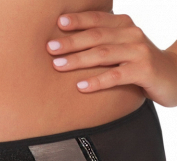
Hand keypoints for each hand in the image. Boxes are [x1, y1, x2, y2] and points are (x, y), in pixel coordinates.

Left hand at [46, 11, 176, 106]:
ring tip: (57, 65)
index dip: (78, 20)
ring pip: (103, 54)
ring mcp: (138, 52)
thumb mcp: (124, 48)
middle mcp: (131, 34)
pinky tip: (80, 86)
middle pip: (96, 36)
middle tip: (49, 47)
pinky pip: (116, 76)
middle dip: (71, 41)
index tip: (58, 22)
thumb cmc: (141, 64)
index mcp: (125, 25)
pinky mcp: (143, 71)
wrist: (174, 76)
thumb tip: (70, 45)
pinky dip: (97, 81)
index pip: (98, 20)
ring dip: (78, 60)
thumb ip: (105, 42)